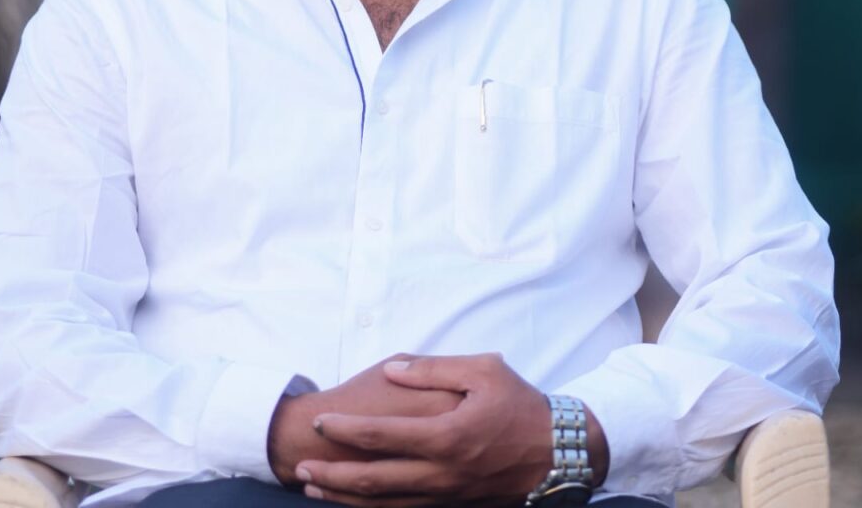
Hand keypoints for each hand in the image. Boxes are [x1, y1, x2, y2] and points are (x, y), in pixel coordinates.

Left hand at [295, 353, 603, 507]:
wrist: (560, 453)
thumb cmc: (521, 405)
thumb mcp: (483, 371)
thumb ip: (433, 370)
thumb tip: (392, 368)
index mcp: (445, 436)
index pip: (380, 435)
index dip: (345, 430)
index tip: (320, 422)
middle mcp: (441, 473)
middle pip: (372, 480)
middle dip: (331, 476)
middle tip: (300, 469)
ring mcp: (447, 495)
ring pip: (384, 503)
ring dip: (345, 498)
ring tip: (315, 489)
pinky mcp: (455, 505)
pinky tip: (357, 502)